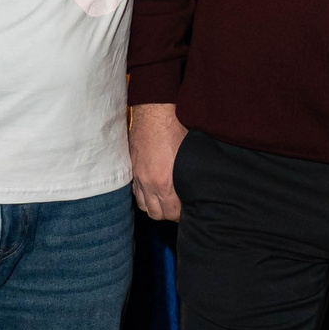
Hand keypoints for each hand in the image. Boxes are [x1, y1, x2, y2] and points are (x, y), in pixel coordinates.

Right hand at [129, 101, 187, 221]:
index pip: (171, 212)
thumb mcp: (189, 156)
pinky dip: (144, 196)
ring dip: (154, 207)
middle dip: (168, 214)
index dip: (181, 215)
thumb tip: (197, 190)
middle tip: (178, 209)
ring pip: (143, 205)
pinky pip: (135, 192)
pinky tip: (153, 191)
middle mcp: (148, 184)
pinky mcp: (132, 169)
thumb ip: (189, 177)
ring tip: (165, 202)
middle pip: (156, 213)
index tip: (188, 211)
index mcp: (164, 183)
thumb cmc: (176, 132)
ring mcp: (137, 177)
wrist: (154, 114)